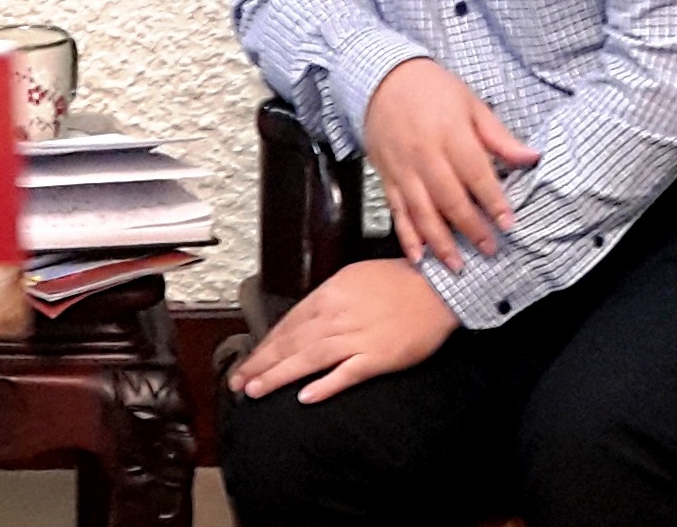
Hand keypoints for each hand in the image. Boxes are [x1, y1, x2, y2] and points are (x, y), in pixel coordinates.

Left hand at [228, 259, 457, 404]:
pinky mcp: (378, 357)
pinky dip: (325, 385)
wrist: (438, 289)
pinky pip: (346, 373)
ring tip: (256, 390)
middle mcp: (337, 316)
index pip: (288, 324)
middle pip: (291, 343)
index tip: (248, 361)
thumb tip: (303, 319)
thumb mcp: (353, 278)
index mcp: (329, 295)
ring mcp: (357, 338)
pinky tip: (305, 397)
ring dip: (279, 375)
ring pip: (309, 359)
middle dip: (261, 363)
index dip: (265, 345)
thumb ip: (326, 300)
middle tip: (238, 382)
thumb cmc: (398, 281)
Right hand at [364, 58, 540, 271]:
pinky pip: (397, 211)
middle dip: (471, 228)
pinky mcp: (387, 177)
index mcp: (450, 134)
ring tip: (457, 265)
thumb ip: (498, 137)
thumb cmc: (431, 88)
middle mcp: (425, 155)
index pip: (476, 175)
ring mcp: (403, 169)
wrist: (381, 78)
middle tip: (490, 249)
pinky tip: (418, 256)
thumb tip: (531, 156)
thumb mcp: (471, 103)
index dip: (493, 202)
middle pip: (450, 199)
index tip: (508, 223)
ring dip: (440, 242)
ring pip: (422, 212)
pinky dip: (406, 236)